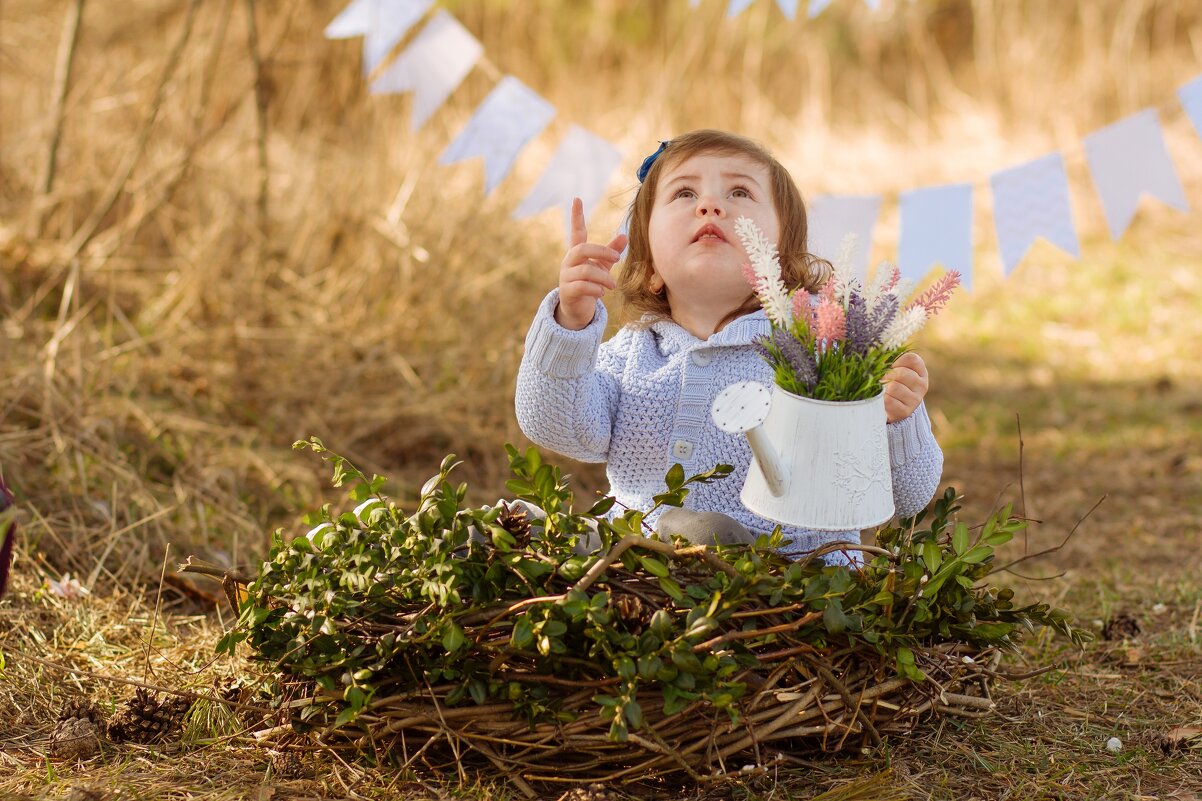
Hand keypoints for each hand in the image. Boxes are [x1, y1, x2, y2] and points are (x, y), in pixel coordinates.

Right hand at [555, 197, 627, 329]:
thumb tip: (625, 235)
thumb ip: (611, 252)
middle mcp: (569, 262)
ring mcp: (566, 276)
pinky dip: (594, 289)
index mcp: (577, 253)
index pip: (576, 231)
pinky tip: (602, 292)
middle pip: (583, 249)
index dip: (576, 216)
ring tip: (613, 285)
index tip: (577, 199)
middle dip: (602, 252)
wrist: (577, 309)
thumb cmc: (590, 283)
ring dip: (603, 277)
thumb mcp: (602, 266)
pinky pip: (581, 286)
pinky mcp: (567, 291)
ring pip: (585, 271)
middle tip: (617, 258)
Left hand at [882, 352, 928, 422]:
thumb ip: (892, 363)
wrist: (893, 409)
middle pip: (901, 373)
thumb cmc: (892, 384)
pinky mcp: (905, 411)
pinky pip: (889, 400)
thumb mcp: (895, 371)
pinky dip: (882, 399)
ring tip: (883, 391)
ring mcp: (915, 399)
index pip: (912, 359)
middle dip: (888, 376)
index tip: (893, 367)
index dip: (898, 361)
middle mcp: (922, 386)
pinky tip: (883, 400)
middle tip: (884, 380)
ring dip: (884, 388)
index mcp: (921, 373)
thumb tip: (876, 360)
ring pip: (894, 387)